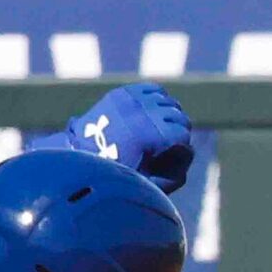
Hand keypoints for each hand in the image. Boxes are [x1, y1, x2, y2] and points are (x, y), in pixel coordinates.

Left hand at [59, 83, 193, 192]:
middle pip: (179, 116)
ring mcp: (135, 100)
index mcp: (153, 135)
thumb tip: (189, 153)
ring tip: (162, 127)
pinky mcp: (124, 93)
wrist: (83, 156)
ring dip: (169, 114)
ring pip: (168, 101)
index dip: (182, 146)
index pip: (183, 134)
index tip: (175, 153)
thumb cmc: (117, 175)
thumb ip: (175, 175)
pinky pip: (153, 89)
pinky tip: (154, 111)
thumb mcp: (148, 182)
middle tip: (170, 142)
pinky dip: (158, 99)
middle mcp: (146, 112)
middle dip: (178, 130)